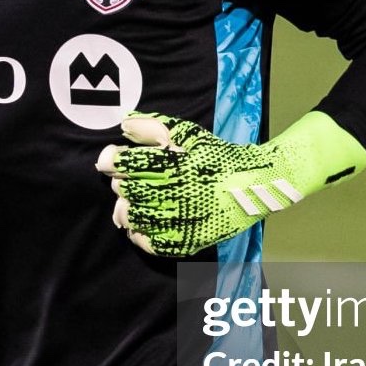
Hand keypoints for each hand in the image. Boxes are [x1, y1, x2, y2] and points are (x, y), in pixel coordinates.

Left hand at [96, 111, 311, 256]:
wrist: (255, 185)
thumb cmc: (218, 156)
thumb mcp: (188, 134)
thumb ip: (154, 127)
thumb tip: (124, 123)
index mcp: (173, 163)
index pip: (124, 163)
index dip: (111, 159)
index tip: (109, 159)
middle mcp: (174, 191)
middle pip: (126, 189)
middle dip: (122, 181)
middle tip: (128, 179)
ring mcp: (180, 219)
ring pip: (133, 217)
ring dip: (126, 208)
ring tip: (133, 202)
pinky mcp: (186, 240)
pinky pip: (149, 243)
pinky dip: (139, 234)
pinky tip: (142, 224)